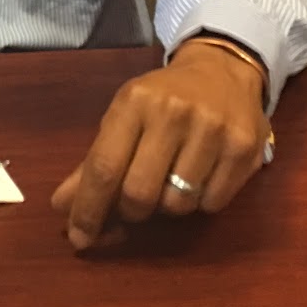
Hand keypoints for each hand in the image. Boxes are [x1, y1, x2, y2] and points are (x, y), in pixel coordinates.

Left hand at [50, 40, 268, 249]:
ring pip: (177, 205)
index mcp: (135, 102)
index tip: (79, 237)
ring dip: (168, 206)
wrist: (221, 69)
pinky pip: (211, 204)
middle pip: (139, 195)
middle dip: (132, 211)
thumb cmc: (163, 99)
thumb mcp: (124, 117)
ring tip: (172, 180)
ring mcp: (212, 129)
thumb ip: (94, 162)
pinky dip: (201, 202)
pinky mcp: (244, 147)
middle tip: (136, 202)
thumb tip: (62, 206)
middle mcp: (173, 112)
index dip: (88, 209)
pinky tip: (201, 175)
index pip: (104, 167)